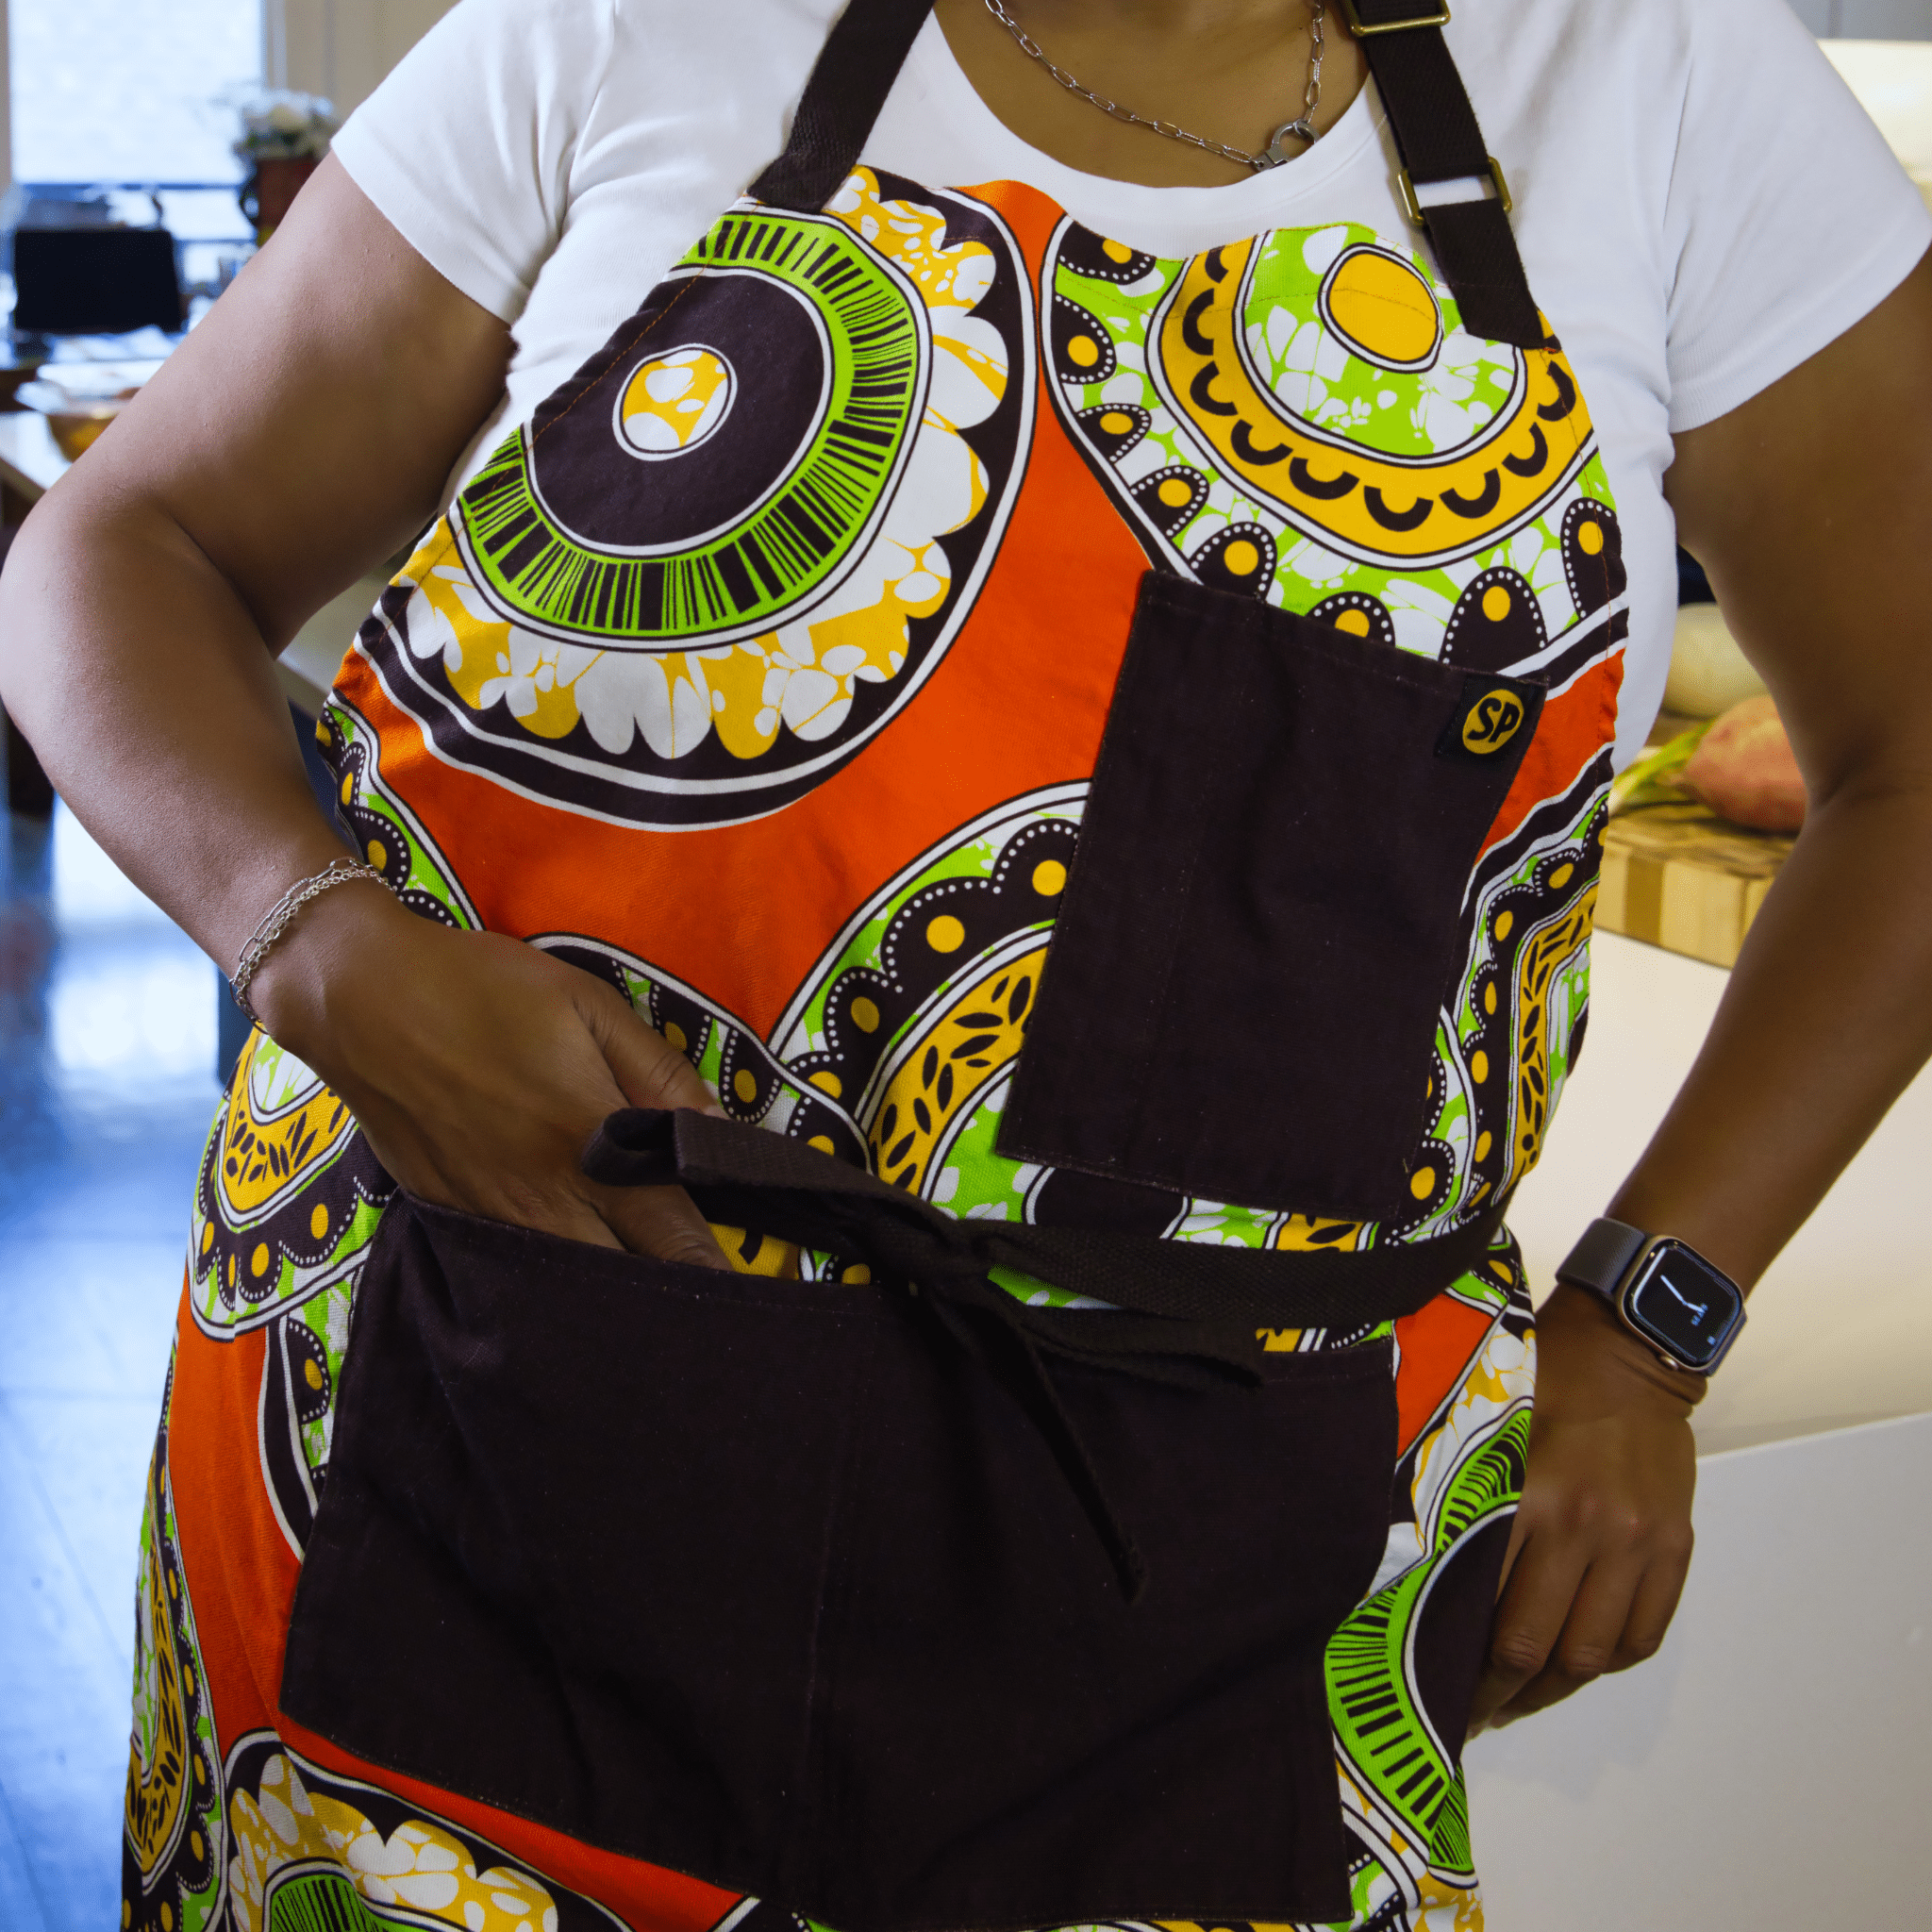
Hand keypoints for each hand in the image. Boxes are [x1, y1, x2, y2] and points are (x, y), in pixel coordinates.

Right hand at [251, 880, 731, 1267]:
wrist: (359, 997)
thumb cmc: (484, 989)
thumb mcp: (589, 1006)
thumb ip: (657, 1073)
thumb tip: (714, 1127)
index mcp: (587, 1144)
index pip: (669, 1233)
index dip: (711, 1270)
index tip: (741, 1295)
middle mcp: (541, 1195)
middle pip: (618, 1279)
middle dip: (663, 1302)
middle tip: (703, 1310)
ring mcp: (488, 1213)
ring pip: (564, 1283)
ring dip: (606, 1297)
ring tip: (645, 1310)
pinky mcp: (447, 1214)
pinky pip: (512, 1268)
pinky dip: (548, 1283)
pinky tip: (569, 1279)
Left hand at [1468, 1283, 1699, 1732]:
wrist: (1630, 1350)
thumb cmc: (1543, 1381)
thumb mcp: (1490, 1434)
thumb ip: (1468, 1502)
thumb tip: (1422, 1572)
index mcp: (1529, 1500)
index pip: (1488, 1614)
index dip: (1463, 1666)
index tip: (1439, 1688)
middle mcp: (1586, 1529)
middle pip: (1539, 1646)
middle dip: (1501, 1692)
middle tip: (1475, 1710)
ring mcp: (1636, 1543)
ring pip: (1593, 1654)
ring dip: (1554, 1688)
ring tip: (1523, 1698)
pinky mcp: (1674, 1546)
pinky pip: (1644, 1633)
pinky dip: (1611, 1660)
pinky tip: (1580, 1663)